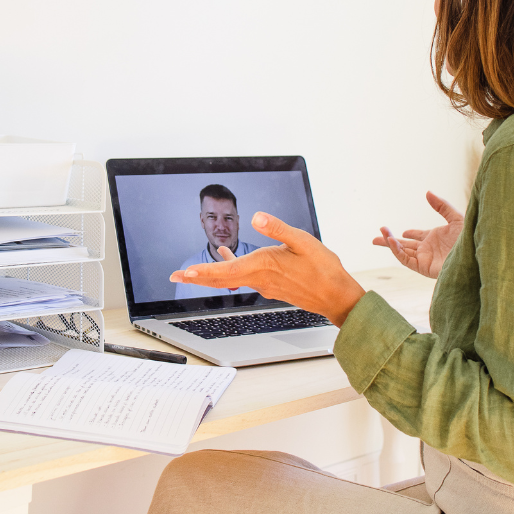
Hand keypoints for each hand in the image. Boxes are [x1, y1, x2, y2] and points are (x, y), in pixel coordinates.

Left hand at [169, 212, 365, 326]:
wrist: (337, 296)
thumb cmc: (324, 269)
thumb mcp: (303, 241)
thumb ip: (278, 228)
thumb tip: (256, 217)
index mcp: (264, 266)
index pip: (226, 270)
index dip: (203, 271)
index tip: (184, 273)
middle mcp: (260, 278)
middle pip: (222, 279)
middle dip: (197, 277)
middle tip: (176, 276)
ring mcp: (265, 285)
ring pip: (232, 280)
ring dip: (211, 274)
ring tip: (193, 271)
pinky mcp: (271, 286)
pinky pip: (244, 278)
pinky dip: (231, 269)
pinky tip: (229, 256)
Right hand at [373, 191, 463, 278]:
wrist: (476, 255)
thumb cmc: (471, 239)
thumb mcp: (457, 218)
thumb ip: (441, 206)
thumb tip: (427, 192)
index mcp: (436, 239)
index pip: (418, 237)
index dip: (410, 234)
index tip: (404, 231)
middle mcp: (428, 250)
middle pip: (405, 245)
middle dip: (390, 241)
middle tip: (376, 237)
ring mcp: (425, 259)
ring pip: (402, 251)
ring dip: (390, 243)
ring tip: (380, 234)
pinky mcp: (424, 267)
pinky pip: (406, 260)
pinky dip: (397, 251)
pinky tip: (391, 240)